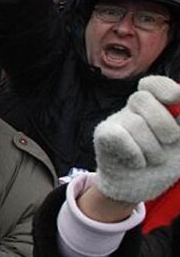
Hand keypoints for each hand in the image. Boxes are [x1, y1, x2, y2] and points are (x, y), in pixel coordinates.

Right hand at [94, 76, 179, 203]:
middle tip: (169, 143)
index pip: (152, 85)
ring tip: (152, 159)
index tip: (175, 99)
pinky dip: (135, 154)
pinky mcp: (103, 135)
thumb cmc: (163, 162)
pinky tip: (137, 162)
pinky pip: (119, 137)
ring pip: (135, 123)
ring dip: (152, 150)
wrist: (138, 188)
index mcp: (154, 107)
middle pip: (142, 99)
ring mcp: (115, 121)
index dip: (164, 87)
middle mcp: (132, 110)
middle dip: (163, 125)